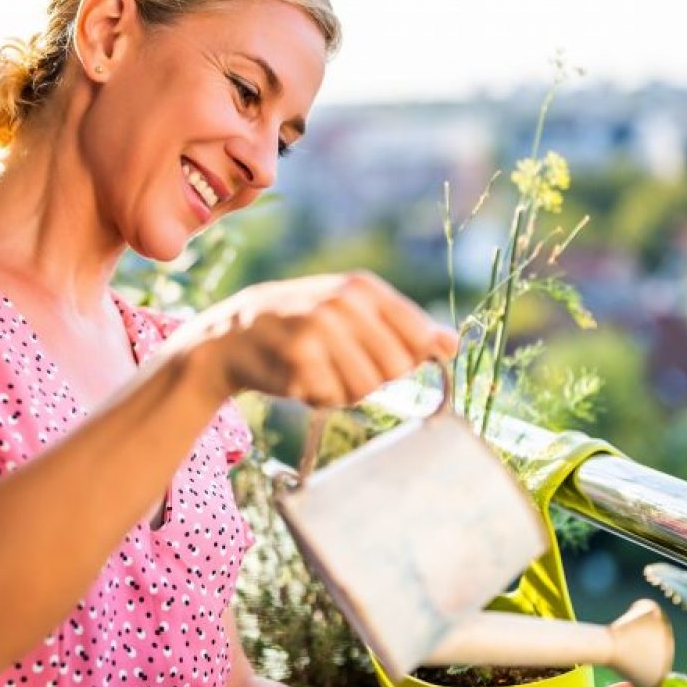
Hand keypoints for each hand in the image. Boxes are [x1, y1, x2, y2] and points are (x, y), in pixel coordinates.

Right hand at [168, 270, 458, 405]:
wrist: (233, 334)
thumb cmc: (302, 325)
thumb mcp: (353, 312)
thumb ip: (404, 327)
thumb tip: (453, 344)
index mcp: (364, 287)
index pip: (419, 339)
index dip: (406, 359)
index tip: (379, 356)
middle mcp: (343, 302)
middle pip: (396, 369)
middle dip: (374, 378)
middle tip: (341, 364)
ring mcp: (319, 329)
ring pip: (365, 389)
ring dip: (344, 391)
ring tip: (319, 370)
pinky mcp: (297, 359)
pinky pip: (331, 399)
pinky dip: (318, 398)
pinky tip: (298, 377)